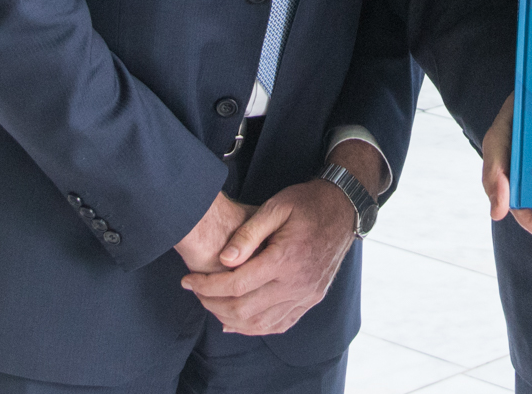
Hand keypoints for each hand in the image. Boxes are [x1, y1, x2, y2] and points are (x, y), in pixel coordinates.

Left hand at [180, 141, 380, 334]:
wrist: (344, 208)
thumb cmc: (307, 203)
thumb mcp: (276, 207)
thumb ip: (248, 233)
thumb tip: (223, 260)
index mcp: (286, 258)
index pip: (235, 285)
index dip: (205, 286)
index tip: (188, 281)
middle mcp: (297, 283)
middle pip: (243, 309)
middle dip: (211, 304)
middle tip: (195, 292)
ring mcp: (306, 295)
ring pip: (259, 324)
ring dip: (229, 319)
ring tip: (211, 304)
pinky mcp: (311, 300)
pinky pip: (278, 325)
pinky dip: (254, 327)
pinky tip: (237, 321)